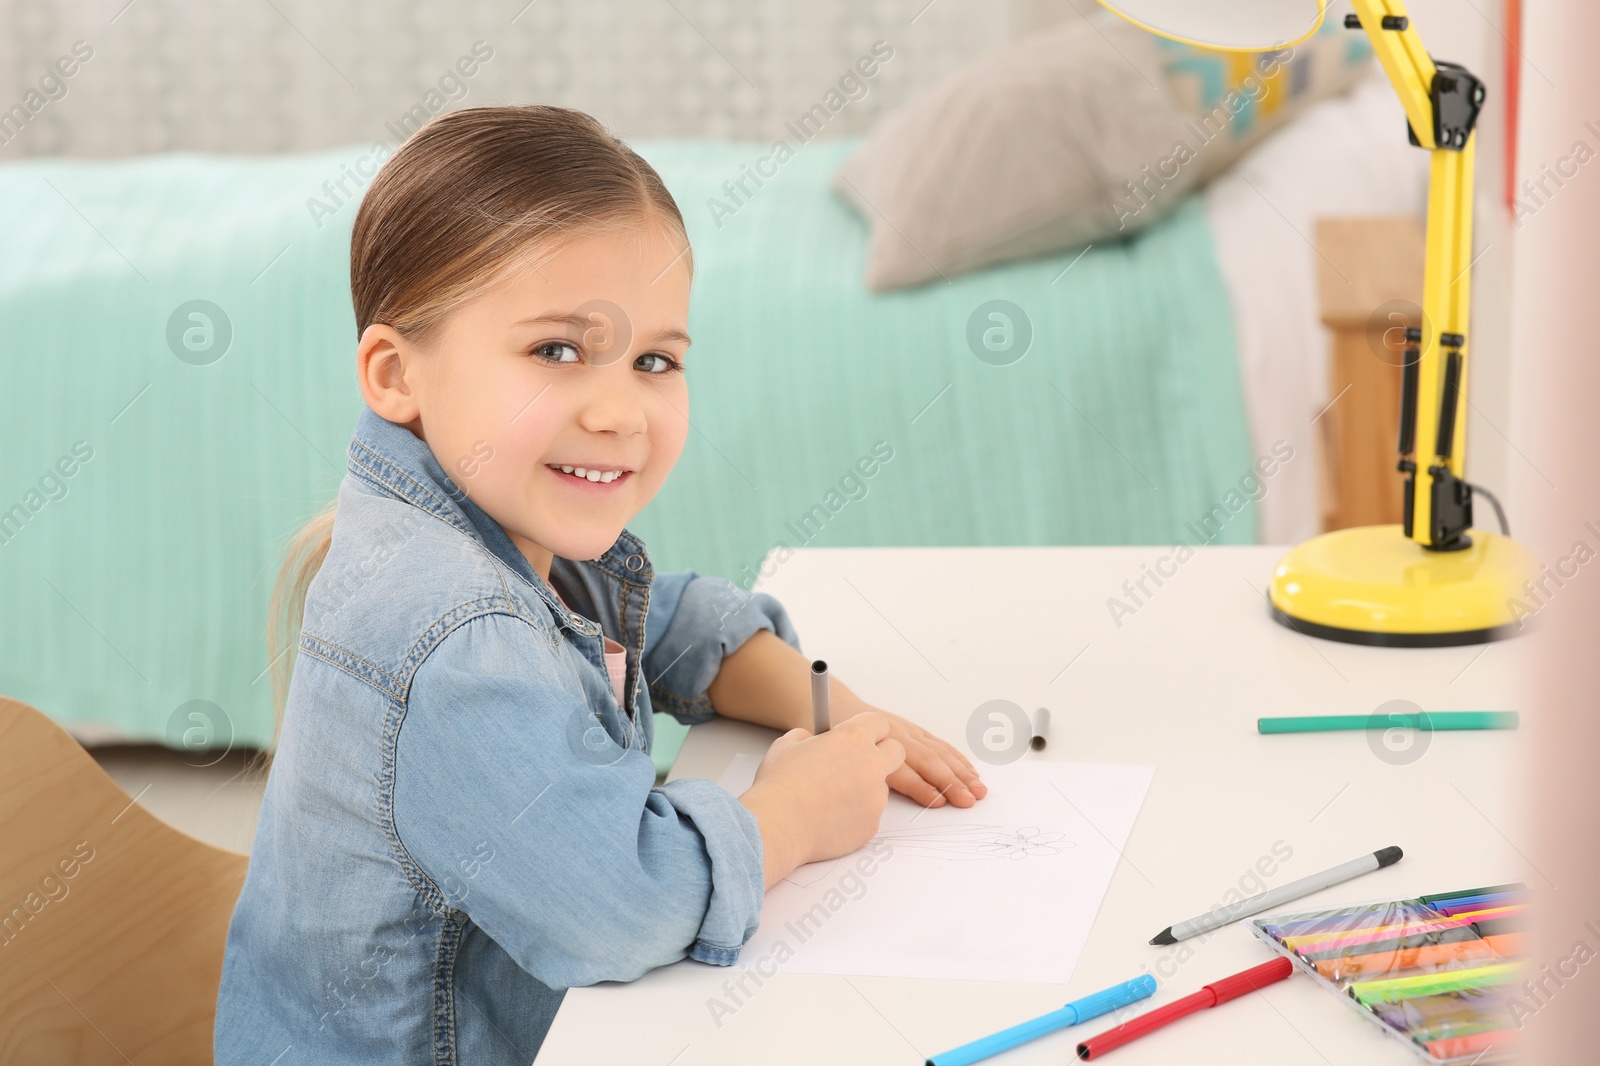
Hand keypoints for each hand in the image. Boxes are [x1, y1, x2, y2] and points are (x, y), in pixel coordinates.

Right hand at [738, 710, 905, 887]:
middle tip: (857, 762)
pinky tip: (829, 816)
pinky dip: (856, 814)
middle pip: (896, 751)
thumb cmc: (780, 785)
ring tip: (831, 797)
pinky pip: (870, 814)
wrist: (778, 826)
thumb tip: (812, 741)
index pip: (879, 723)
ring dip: (865, 787)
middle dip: (882, 753)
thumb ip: (808, 737)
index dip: (868, 729)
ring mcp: (875, 798)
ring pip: (881, 786)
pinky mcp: (872, 825)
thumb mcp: (787, 744)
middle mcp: (872, 765)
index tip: (860, 735)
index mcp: (853, 738)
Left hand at [833, 694, 987, 809]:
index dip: (921, 787)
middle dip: (950, 781)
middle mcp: (894, 735)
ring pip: (937, 752)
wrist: (836, 709)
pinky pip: (938, 745)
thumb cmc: (832, 741)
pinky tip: (969, 771)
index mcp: (874, 744)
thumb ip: (854, 777)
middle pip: (926, 760)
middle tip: (968, 800)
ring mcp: (907, 731)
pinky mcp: (914, 730)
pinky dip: (956, 758)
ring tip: (977, 790)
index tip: (939, 803)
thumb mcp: (833, 758)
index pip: (903, 769)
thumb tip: (871, 799)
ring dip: (960, 771)